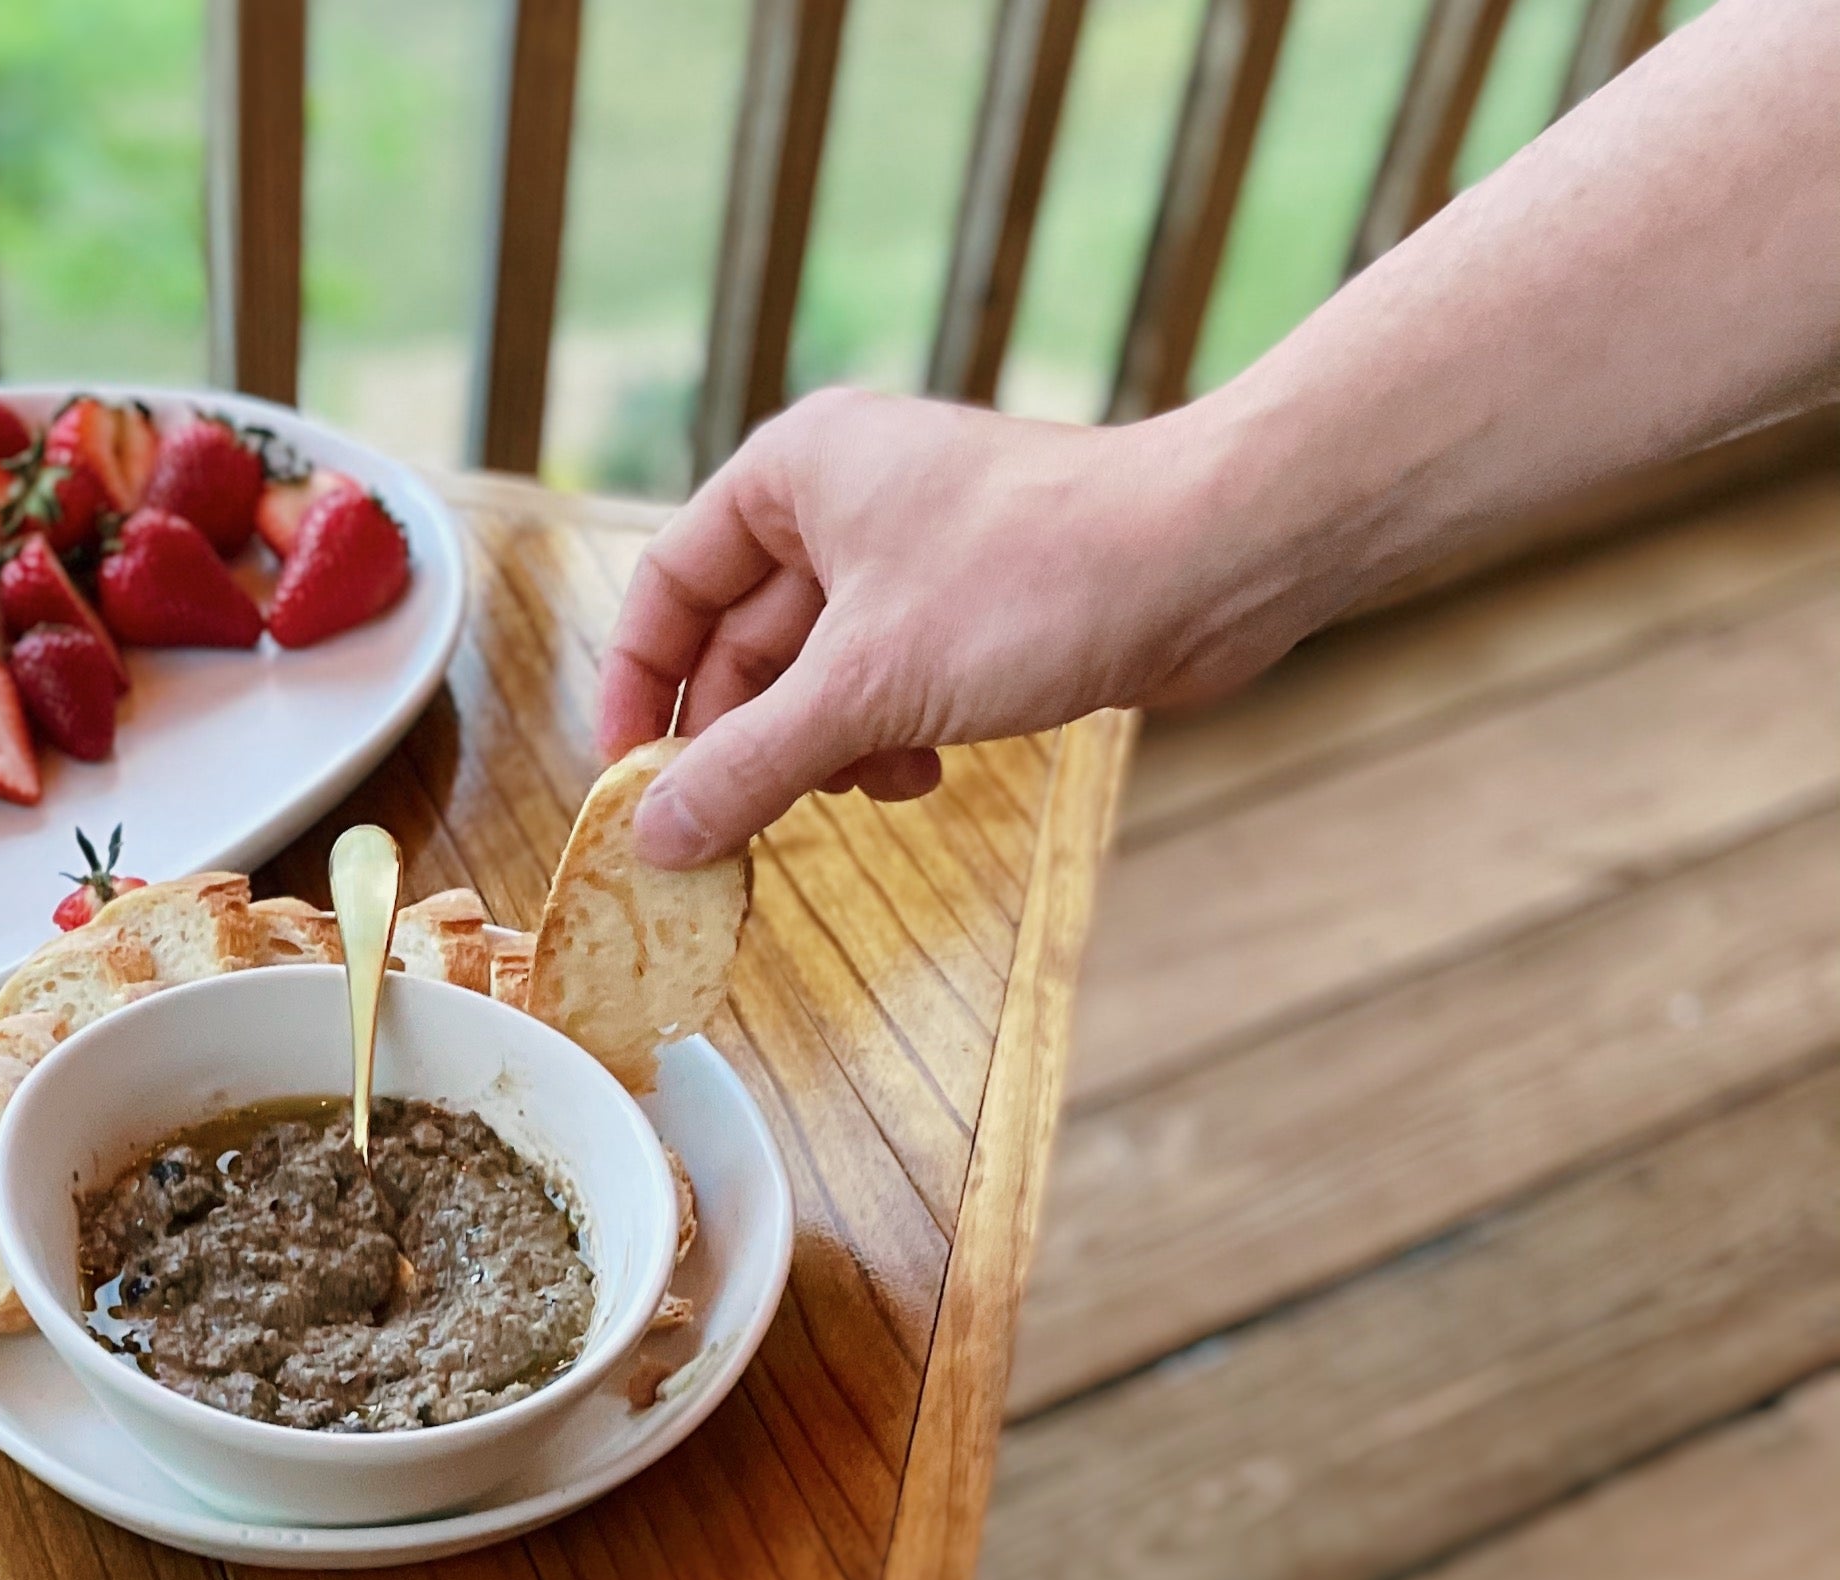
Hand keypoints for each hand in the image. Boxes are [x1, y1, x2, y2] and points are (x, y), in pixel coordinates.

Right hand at [599, 387, 1300, 866]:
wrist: (1216, 562)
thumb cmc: (1038, 580)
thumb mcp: (864, 688)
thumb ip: (746, 766)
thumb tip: (652, 841)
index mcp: (794, 474)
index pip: (669, 583)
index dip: (637, 684)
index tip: (629, 776)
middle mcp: (844, 500)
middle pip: (738, 641)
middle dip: (744, 736)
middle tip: (730, 825)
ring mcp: (911, 554)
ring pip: (814, 674)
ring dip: (822, 749)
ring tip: (861, 788)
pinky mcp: (970, 607)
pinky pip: (884, 686)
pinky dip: (884, 738)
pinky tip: (921, 774)